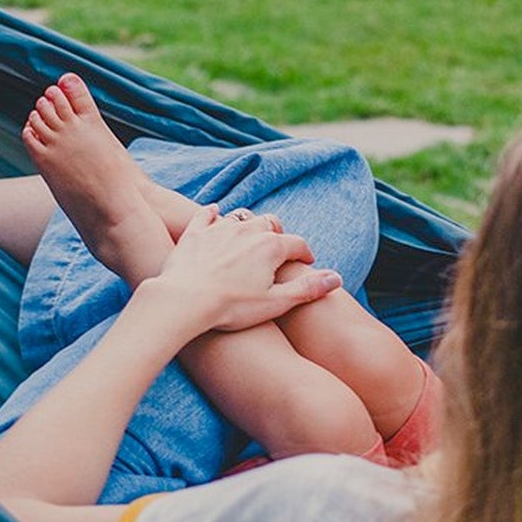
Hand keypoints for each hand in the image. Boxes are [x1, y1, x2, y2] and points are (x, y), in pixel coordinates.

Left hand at [156, 206, 340, 332]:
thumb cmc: (231, 307)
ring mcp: (219, 229)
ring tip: (250, 235)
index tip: (307, 261)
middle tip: (280, 245)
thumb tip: (337, 278)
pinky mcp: (195, 233)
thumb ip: (308, 289)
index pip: (297, 244)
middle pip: (271, 223)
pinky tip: (215, 216)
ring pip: (241, 216)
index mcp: (271, 247)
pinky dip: (214, 214)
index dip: (305, 253)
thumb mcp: (276, 303)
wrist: (185, 300)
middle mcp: (248, 230)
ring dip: (249, 224)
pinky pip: (207, 215)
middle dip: (278, 233)